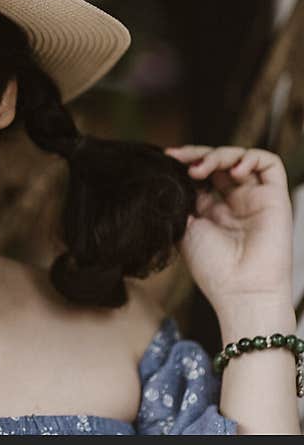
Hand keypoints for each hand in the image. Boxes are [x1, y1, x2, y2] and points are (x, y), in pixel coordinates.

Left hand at [163, 145, 292, 314]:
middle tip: (181, 161)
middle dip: (198, 154)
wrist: (240, 290)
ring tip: (201, 169)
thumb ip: (181, 201)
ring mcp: (255, 198)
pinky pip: (269, 164)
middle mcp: (235, 201)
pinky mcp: (276, 197)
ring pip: (241, 158)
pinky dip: (250, 157)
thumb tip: (171, 176)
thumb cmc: (212, 267)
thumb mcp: (185, 229)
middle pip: (219, 161)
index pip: (201, 172)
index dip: (186, 160)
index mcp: (212, 209)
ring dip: (219, 155)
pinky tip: (232, 169)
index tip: (167, 158)